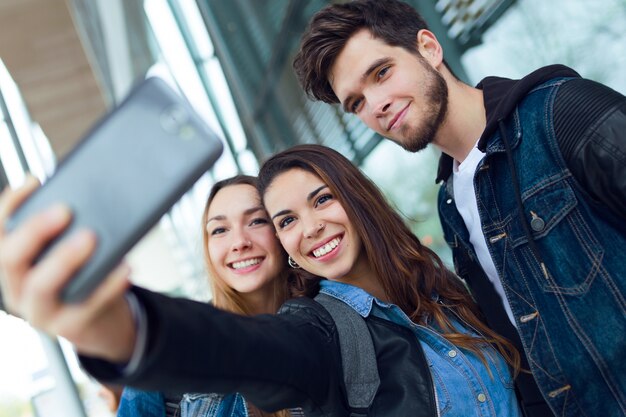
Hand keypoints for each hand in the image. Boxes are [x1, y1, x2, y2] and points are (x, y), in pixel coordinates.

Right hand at [0, 177, 135, 361]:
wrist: (101, 325)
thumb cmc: (83, 277)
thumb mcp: (66, 253)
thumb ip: (69, 230)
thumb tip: (92, 190)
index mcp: (12, 265)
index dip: (9, 205)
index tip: (36, 180)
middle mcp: (17, 289)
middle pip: (9, 259)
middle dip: (34, 231)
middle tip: (64, 210)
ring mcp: (41, 312)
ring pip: (41, 286)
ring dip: (64, 259)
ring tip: (90, 237)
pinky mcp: (70, 327)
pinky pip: (87, 305)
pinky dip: (108, 284)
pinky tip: (125, 266)